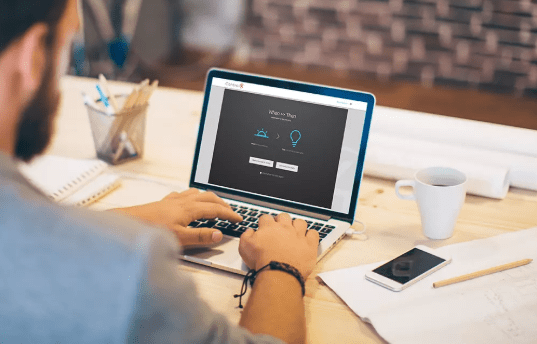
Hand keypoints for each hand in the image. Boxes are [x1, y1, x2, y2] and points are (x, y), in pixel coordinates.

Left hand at [110, 189, 241, 245]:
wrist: (128, 223)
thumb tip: (219, 234)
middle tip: (231, 212)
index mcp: (189, 209)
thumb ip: (200, 236)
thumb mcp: (179, 238)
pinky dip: (193, 198)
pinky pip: (184, 195)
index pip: (216, 209)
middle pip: (209, 198)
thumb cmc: (150, 230)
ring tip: (214, 205)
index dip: (229, 214)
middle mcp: (182, 201)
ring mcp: (173, 200)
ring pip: (197, 194)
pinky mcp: (164, 203)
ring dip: (209, 199)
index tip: (239, 219)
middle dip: (223, 204)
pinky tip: (189, 203)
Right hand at [239, 213, 318, 277]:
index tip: (264, 227)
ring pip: (300, 222)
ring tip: (294, 232)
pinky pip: (313, 233)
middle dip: (281, 220)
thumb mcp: (244, 248)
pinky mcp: (309, 244)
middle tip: (279, 229)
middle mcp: (284, 228)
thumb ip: (246, 236)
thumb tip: (249, 231)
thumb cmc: (262, 261)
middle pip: (284, 216)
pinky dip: (311, 235)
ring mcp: (298, 235)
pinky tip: (307, 239)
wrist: (278, 271)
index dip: (264, 222)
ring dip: (297, 226)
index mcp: (269, 227)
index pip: (266, 218)